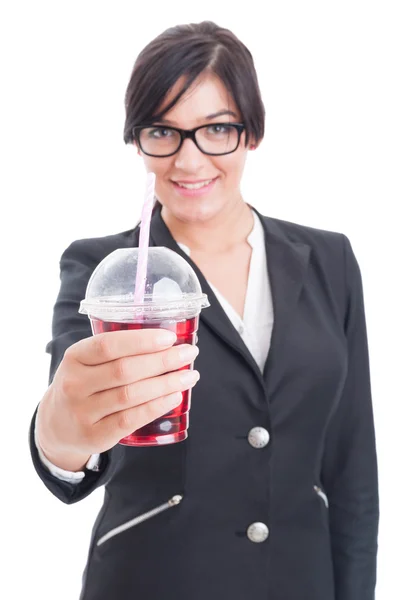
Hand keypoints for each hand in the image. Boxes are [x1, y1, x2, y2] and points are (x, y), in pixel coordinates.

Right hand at [36, 329, 198, 470]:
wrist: (56, 424)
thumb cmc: (83, 384)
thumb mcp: (86, 362)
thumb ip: (116, 352)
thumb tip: (166, 342)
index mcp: (74, 358)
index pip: (108, 345)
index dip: (141, 341)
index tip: (170, 338)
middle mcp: (74, 384)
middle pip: (124, 370)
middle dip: (162, 360)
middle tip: (189, 353)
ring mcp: (83, 412)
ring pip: (131, 395)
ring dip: (165, 384)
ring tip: (188, 376)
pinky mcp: (95, 436)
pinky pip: (130, 419)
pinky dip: (156, 407)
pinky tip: (174, 397)